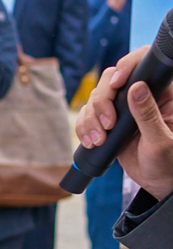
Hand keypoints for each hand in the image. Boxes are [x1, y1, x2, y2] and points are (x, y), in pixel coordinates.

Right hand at [75, 46, 172, 198]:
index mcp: (164, 95)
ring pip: (95, 98)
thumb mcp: (161, 142)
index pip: (144, 65)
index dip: (127, 67)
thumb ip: (148, 115)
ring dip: (91, 119)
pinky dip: (84, 128)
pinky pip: (87, 115)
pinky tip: (92, 142)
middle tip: (107, 124)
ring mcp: (123, 107)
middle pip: (110, 80)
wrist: (157, 183)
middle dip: (102, 102)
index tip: (116, 85)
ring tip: (99, 140)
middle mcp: (141, 96)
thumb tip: (136, 88)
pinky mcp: (109, 120)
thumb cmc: (169, 163)